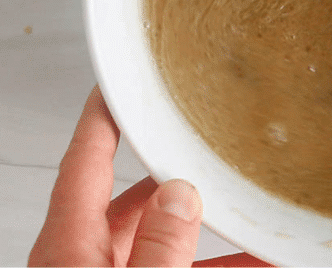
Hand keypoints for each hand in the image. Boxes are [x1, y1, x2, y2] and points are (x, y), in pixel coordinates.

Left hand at [29, 86, 270, 266]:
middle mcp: (82, 260)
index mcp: (69, 249)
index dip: (102, 116)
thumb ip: (159, 246)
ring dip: (211, 229)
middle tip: (209, 150)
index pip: (83, 163)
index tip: (118, 82)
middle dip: (178, 175)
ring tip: (254, 218)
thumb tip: (181, 196)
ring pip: (163, 238)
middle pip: (132, 197)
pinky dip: (220, 259)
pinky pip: (182, 267)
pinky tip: (262, 259)